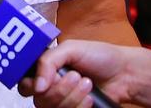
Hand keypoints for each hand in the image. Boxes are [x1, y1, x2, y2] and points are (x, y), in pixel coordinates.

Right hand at [16, 40, 139, 107]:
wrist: (125, 75)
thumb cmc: (101, 56)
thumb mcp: (71, 49)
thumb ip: (47, 61)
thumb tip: (36, 85)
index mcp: (45, 68)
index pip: (24, 81)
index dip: (31, 83)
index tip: (44, 81)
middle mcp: (50, 86)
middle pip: (38, 98)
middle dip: (59, 88)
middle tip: (75, 76)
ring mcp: (62, 101)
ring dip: (72, 96)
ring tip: (87, 83)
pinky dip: (79, 106)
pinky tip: (89, 98)